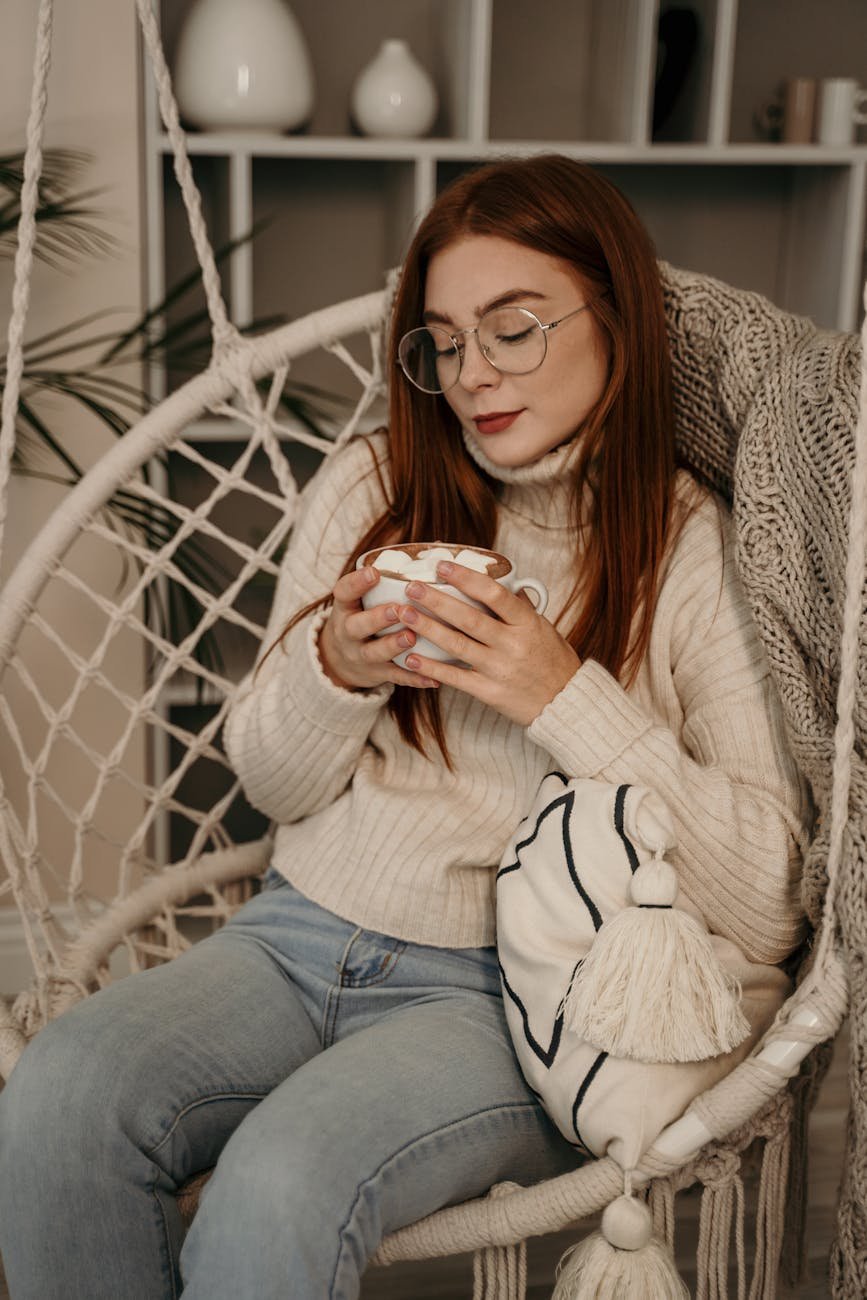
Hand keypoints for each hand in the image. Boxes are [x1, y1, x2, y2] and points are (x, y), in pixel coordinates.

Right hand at [318, 566, 439, 691]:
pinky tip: (434, 678)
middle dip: (377, 618)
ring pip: (374, 653)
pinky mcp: (377, 674)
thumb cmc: (364, 616)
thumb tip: (437, 549)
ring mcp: (361, 656)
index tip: (374, 572)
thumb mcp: (361, 599)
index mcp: (345, 608)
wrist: (341, 660)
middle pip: (357, 626)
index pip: (343, 592)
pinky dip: (414, 678)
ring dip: (393, 645)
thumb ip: (387, 580)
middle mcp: (348, 632)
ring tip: (411, 638)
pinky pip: (396, 677)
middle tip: (398, 609)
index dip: (356, 583)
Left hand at [398, 562, 580, 725]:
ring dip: (428, 629)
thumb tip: (503, 580)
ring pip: (457, 646)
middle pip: (469, 618)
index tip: (442, 566)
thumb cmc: (553, 660)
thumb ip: (520, 607)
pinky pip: (456, 678)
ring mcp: (500, 669)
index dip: (466, 578)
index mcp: (527, 623)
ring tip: (404, 615)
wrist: (565, 702)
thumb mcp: (544, 628)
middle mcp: (513, 644)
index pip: (494, 594)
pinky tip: (411, 657)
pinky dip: (431, 668)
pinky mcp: (490, 692)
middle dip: (437, 601)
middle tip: (412, 587)